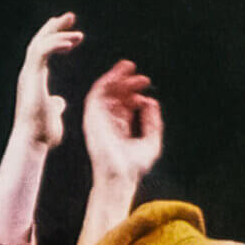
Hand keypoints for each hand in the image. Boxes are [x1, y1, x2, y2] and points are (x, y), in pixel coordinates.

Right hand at [14, 12, 83, 151]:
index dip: (56, 39)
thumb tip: (60, 102)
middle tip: (70, 16)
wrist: (32, 142)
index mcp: (34, 80)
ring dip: (58, 33)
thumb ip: (55, 105)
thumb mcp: (53, 115)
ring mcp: (28, 74)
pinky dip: (56, 44)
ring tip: (75, 28)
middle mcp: (29, 74)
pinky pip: (42, 52)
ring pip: (40, 43)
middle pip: (39, 41)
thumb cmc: (42, 134)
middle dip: (54, 27)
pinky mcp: (31, 76)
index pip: (43, 52)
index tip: (73, 34)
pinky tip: (71, 43)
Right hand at [82, 58, 161, 181]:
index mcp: (120, 129)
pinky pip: (96, 95)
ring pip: (105, 92)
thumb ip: (152, 121)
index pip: (125, 106)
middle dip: (127, 83)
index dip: (135, 94)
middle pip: (116, 97)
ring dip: (116, 78)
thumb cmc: (134, 167)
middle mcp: (108, 123)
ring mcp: (99, 120)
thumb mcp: (151, 141)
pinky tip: (117, 75)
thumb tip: (150, 101)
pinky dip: (106, 82)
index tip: (146, 88)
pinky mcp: (92, 118)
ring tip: (128, 67)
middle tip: (143, 77)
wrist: (120, 176)